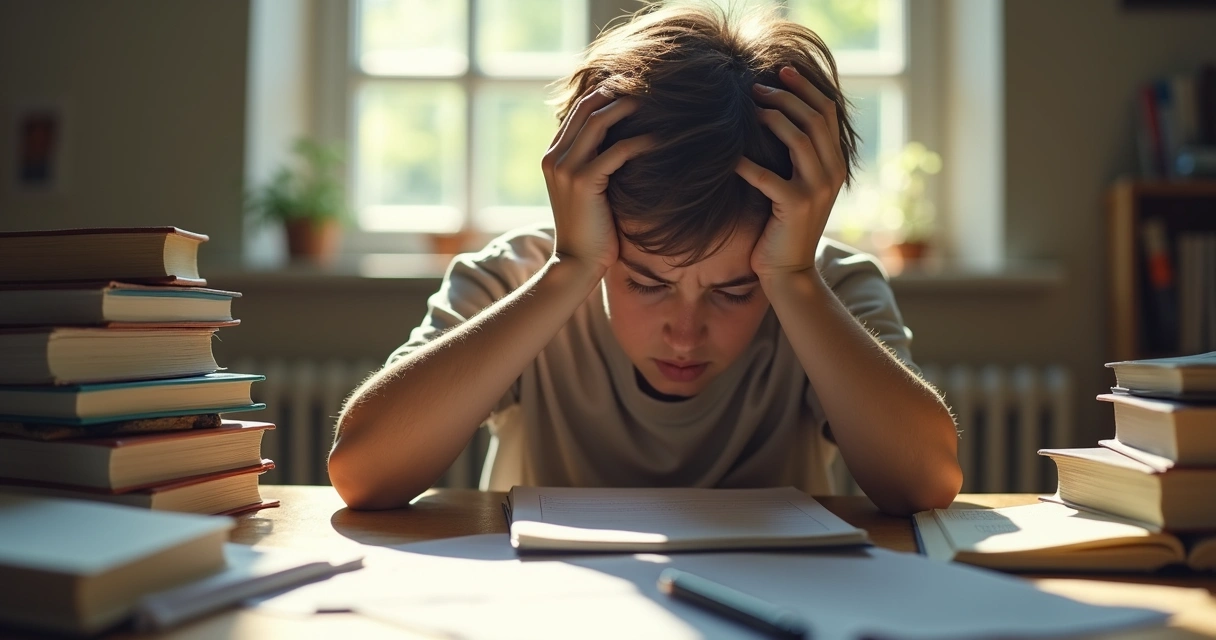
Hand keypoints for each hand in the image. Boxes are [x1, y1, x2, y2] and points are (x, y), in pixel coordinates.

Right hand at [542, 88, 654, 273]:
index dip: (606, 93)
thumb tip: (623, 143)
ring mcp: (566, 168)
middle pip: (587, 107)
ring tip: (656, 103)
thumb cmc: (590, 230)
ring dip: (628, 108)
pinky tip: (661, 140)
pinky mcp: (584, 182)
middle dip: (617, 91)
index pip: (578, 110)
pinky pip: (616, 151)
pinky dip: (640, 142)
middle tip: (648, 85)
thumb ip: (595, 165)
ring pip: (599, 122)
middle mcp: (554, 157)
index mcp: (553, 156)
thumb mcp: (588, 191)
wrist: (576, 263)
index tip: (635, 86)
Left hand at [737, 66, 846, 278]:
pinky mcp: (795, 206)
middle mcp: (832, 173)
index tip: (781, 71)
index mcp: (836, 163)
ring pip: (799, 138)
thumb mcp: (798, 186)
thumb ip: (797, 156)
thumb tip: (774, 115)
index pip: (827, 112)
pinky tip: (730, 156)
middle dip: (785, 96)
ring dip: (771, 117)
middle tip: (757, 88)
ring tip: (749, 109)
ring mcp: (817, 189)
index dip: (805, 87)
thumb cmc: (783, 226)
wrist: (790, 271)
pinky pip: (768, 176)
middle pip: (815, 118)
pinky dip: (747, 163)